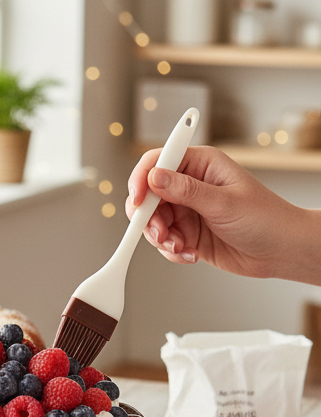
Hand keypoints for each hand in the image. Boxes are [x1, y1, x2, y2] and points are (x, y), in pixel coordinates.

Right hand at [126, 145, 320, 285]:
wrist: (280, 251)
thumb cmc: (265, 218)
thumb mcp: (223, 203)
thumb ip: (186, 191)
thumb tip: (154, 177)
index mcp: (201, 165)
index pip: (158, 161)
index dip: (142, 179)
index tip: (137, 202)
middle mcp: (190, 185)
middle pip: (148, 196)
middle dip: (149, 218)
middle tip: (160, 234)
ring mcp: (188, 210)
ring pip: (152, 222)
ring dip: (161, 239)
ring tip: (180, 248)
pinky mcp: (187, 233)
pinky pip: (164, 241)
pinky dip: (172, 251)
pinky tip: (190, 255)